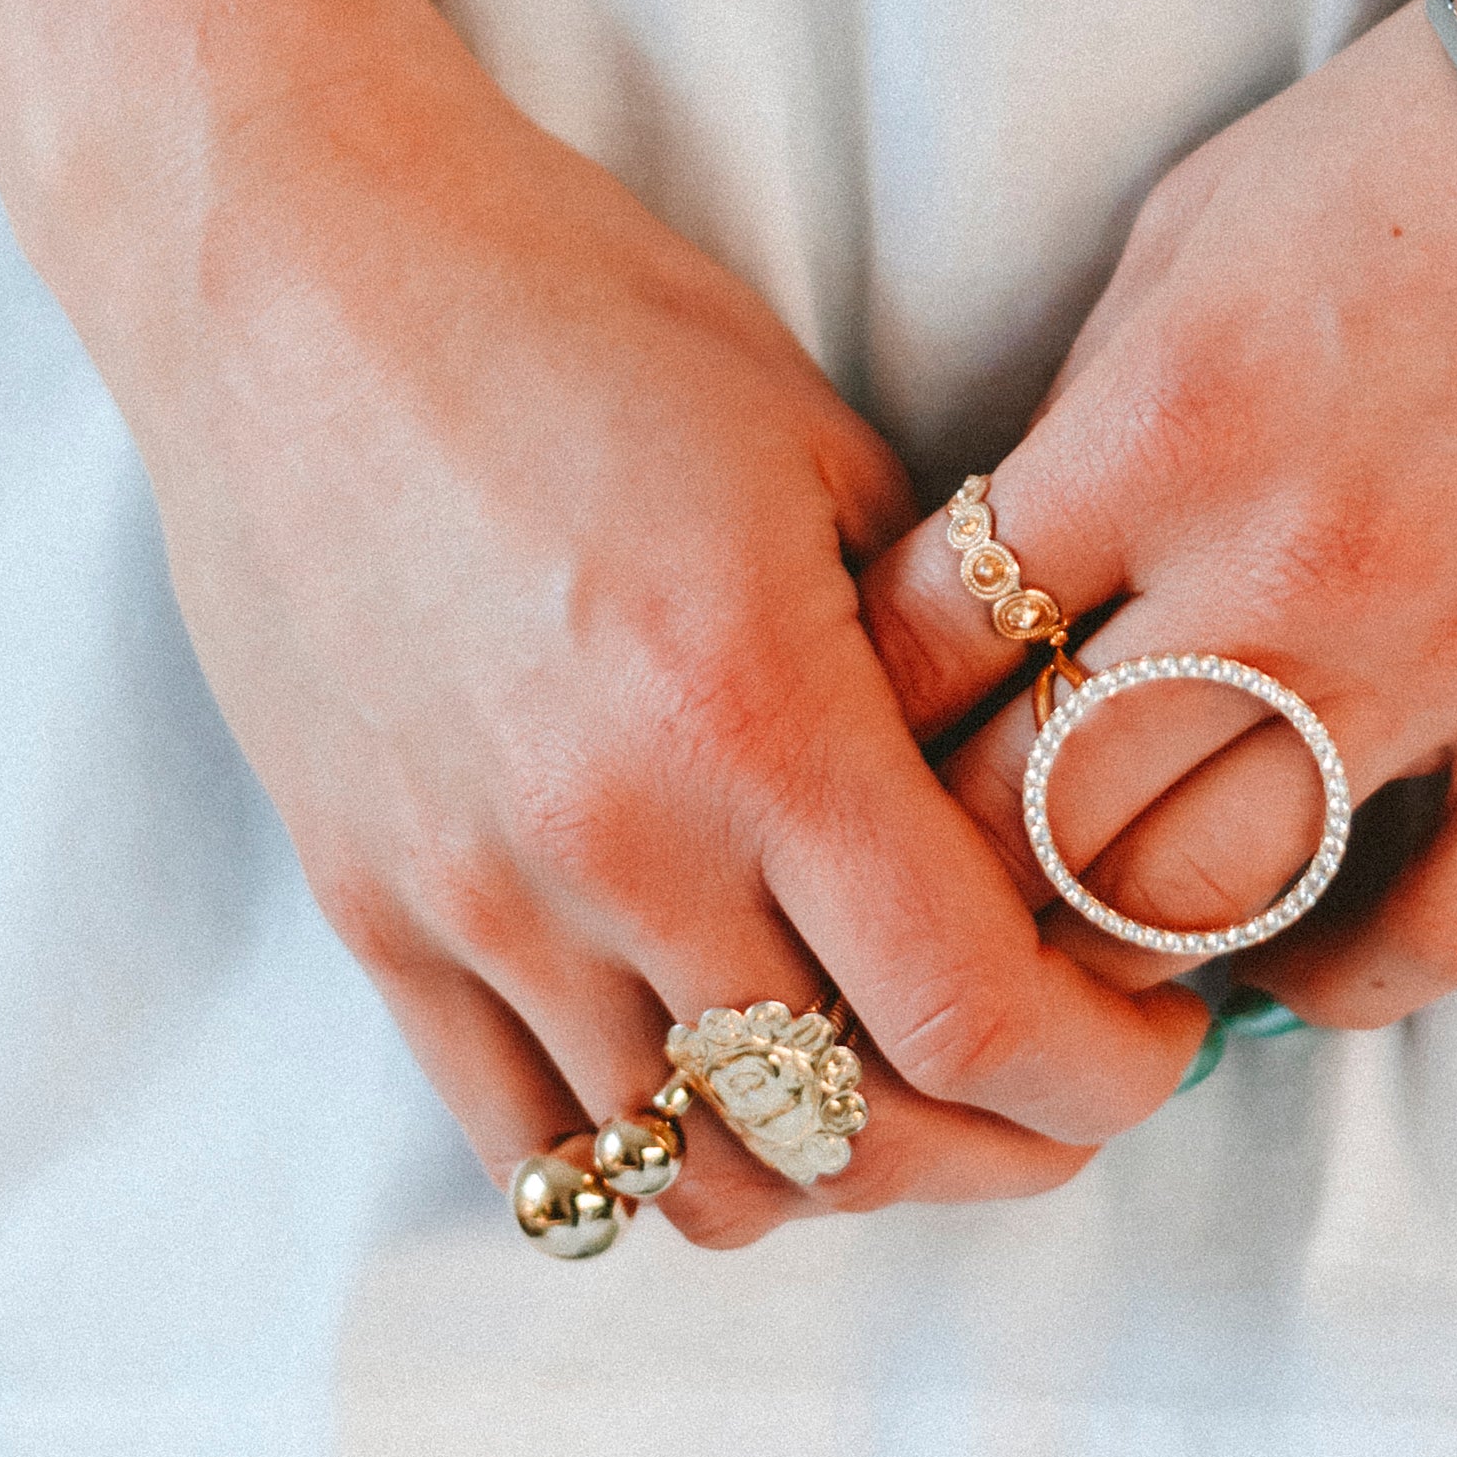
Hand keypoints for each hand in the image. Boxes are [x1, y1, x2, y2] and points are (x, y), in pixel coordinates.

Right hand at [93, 0, 1206, 1245]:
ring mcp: (477, 898)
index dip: (1105, 1075)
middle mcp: (611, 840)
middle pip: (855, 1134)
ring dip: (839, 1168)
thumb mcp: (829, 460)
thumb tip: (1069, 823)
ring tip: (905, 1084)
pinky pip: (536, 1146)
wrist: (299, 280)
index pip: (974, 1017)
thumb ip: (945, 668)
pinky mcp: (375, 915)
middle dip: (1005, 1139)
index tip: (1157, 1042)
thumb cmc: (586, 322)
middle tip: (1066, 1082)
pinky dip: (662, 1152)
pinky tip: (737, 1082)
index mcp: (756, 713)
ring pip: (698, 1177)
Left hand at [863, 0, 1456, 1029]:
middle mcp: (1275, 565)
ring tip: (1080, 955)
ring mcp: (1444, 660)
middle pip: (1030, 815)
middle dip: (951, 873)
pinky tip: (1294, 964)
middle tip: (930, 900)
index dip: (852, 725)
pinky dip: (1338, 982)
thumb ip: (1092, 404)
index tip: (853, 757)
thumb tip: (1007, 569)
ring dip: (1114, 952)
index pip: (920, 648)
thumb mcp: (1202, 217)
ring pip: (1204, 908)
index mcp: (1154, 422)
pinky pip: (1438, 938)